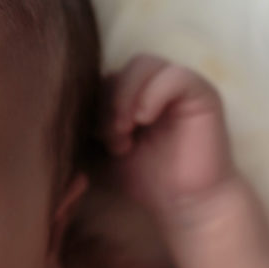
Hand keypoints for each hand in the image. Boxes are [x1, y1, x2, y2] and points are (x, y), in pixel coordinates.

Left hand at [106, 55, 236, 217]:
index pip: (106, 76)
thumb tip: (66, 105)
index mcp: (135, 95)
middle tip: (110, 137)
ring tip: (125, 132)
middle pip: (122, 67)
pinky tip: (144, 120)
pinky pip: (175, 75)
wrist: (187, 203)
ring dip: (126, 97)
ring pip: (144, 64)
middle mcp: (157, 84)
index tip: (93, 137)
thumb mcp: (107, 149)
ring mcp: (180, 85)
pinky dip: (153, 94)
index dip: (94, 101)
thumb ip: (92, 123)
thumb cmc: (147, 179)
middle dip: (108, 101)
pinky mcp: (202, 93)